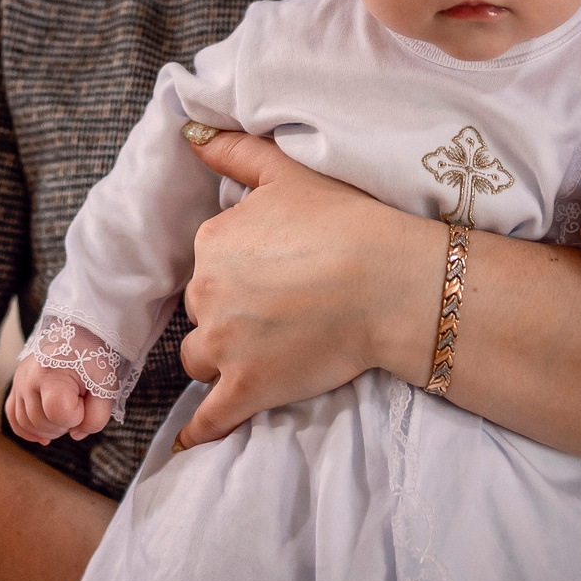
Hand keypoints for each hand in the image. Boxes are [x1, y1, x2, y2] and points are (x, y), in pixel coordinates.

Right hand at [6, 356, 110, 444]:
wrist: (77, 334)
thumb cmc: (92, 358)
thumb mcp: (106, 385)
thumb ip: (97, 416)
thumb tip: (76, 435)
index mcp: (51, 374)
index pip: (58, 413)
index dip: (77, 415)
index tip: (85, 398)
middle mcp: (29, 378)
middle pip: (40, 422)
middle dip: (64, 424)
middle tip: (78, 405)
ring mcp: (19, 383)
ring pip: (25, 423)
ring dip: (49, 429)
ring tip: (66, 414)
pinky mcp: (16, 387)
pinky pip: (13, 417)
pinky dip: (26, 431)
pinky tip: (43, 437)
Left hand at [175, 129, 421, 450]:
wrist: (392, 282)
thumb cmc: (348, 222)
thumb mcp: (287, 174)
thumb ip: (234, 152)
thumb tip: (188, 134)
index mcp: (211, 243)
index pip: (206, 266)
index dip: (237, 274)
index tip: (274, 276)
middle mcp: (206, 293)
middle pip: (202, 313)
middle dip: (229, 315)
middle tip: (279, 313)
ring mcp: (224, 345)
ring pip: (201, 358)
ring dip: (222, 359)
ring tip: (263, 354)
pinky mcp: (247, 389)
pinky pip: (209, 418)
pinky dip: (200, 432)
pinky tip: (191, 446)